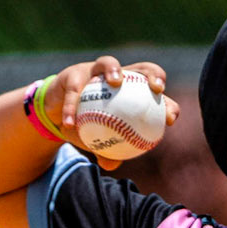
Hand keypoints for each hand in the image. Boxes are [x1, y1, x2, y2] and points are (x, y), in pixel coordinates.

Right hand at [40, 58, 179, 169]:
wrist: (57, 115)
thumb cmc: (85, 127)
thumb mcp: (97, 141)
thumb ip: (106, 152)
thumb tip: (111, 165)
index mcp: (132, 93)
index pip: (156, 96)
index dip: (168, 104)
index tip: (169, 120)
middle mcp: (118, 77)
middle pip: (143, 68)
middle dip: (154, 74)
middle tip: (156, 90)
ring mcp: (94, 72)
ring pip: (108, 63)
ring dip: (113, 69)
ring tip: (115, 82)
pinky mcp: (72, 75)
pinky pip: (74, 90)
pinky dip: (72, 106)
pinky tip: (70, 123)